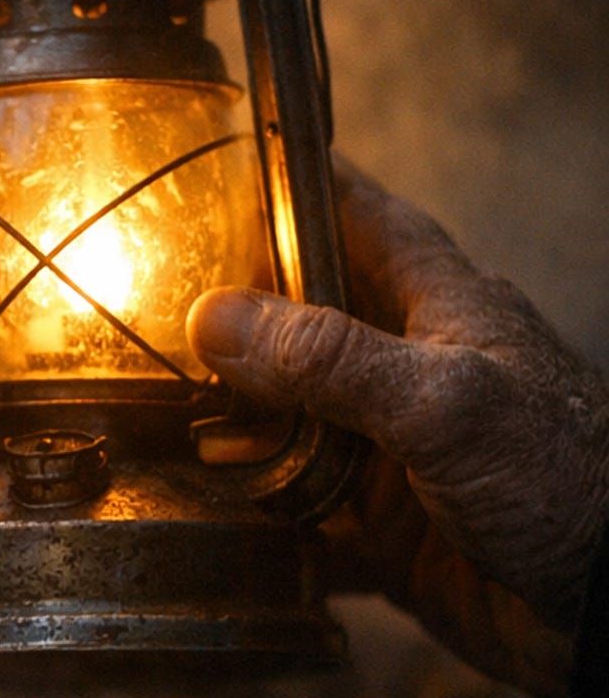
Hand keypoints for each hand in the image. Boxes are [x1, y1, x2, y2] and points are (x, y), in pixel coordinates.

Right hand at [186, 159, 608, 697]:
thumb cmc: (563, 481)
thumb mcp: (442, 401)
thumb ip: (329, 359)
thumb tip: (215, 318)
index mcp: (437, 305)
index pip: (351, 214)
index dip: (285, 186)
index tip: (207, 165)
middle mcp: (408, 369)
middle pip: (298, 320)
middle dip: (224, 317)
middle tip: (134, 309)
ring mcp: (392, 452)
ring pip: (285, 422)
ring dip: (225, 428)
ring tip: (142, 418)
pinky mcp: (386, 533)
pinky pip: (299, 519)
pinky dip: (253, 523)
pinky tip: (200, 521)